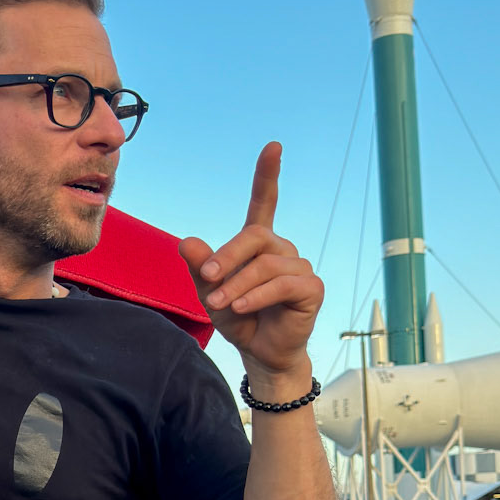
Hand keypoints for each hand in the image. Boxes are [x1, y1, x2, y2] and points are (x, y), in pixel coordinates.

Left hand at [179, 142, 323, 385]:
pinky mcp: (312, 288)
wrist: (260, 352)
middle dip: (227, 256)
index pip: (265, 202)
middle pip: (255, 236)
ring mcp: (300, 267)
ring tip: (220, 303)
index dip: (267, 175)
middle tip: (206, 278)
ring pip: (265, 265)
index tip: (273, 147)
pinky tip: (239, 308)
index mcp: (259, 244)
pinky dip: (256, 297)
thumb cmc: (239, 318)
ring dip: (237, 285)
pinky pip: (281, 285)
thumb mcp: (211, 292)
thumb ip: (200, 267)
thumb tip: (187, 242)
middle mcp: (282, 249)